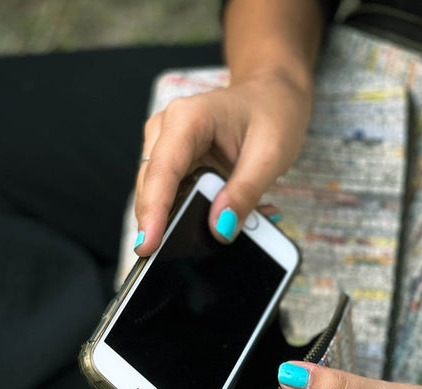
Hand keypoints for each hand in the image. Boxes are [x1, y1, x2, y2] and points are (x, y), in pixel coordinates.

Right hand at [133, 68, 311, 253]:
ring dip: (178, 223)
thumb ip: (245, 193)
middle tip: (176, 260)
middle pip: (151, 189)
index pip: (162, 171)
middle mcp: (167, 131)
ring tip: (216, 234)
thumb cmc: (273, 113)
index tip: (148, 245)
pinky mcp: (175, 167)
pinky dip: (190, 216)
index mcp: (187, 119)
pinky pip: (174, 199)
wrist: (273, 96)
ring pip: (157, 198)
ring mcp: (167, 149)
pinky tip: (219, 221)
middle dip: (160, 225)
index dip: (153, 211)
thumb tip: (220, 228)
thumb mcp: (270, 154)